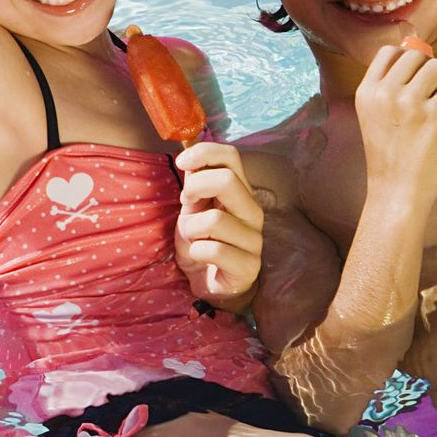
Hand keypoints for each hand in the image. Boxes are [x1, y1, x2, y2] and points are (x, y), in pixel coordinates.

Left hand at [173, 141, 264, 305]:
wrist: (209, 283)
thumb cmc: (202, 241)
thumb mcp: (193, 208)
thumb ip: (195, 183)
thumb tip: (189, 156)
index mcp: (240, 192)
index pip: (231, 156)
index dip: (204, 153)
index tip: (181, 163)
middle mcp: (252, 212)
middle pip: (227, 181)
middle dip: (195, 188)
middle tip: (185, 204)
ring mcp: (254, 240)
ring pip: (215, 220)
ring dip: (191, 230)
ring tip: (193, 239)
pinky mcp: (249, 266)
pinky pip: (214, 250)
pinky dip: (197, 252)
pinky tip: (200, 257)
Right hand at [352, 41, 436, 208]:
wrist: (397, 193)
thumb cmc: (392, 159)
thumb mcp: (376, 119)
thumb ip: (391, 91)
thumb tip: (424, 60)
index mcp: (367, 93)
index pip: (388, 52)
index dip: (409, 58)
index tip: (422, 74)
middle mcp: (385, 93)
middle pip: (416, 56)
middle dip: (433, 69)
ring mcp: (409, 102)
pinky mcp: (434, 114)